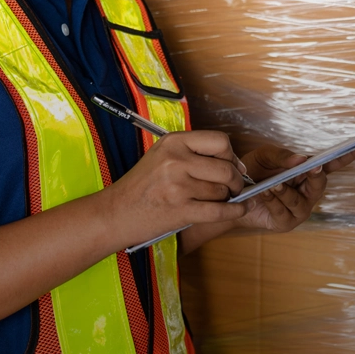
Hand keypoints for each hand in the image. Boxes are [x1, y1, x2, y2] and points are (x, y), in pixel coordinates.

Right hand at [105, 130, 249, 247]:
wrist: (117, 212)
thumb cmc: (141, 185)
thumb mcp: (162, 155)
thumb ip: (193, 153)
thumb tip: (232, 162)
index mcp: (173, 143)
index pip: (219, 141)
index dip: (231, 155)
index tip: (233, 165)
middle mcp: (176, 161)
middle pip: (226, 168)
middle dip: (235, 180)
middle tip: (233, 187)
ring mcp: (178, 186)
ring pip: (222, 191)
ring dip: (227, 198)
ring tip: (217, 199)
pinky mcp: (180, 211)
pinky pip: (219, 211)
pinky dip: (233, 212)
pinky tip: (237, 210)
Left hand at [231, 144, 354, 232]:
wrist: (230, 192)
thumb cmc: (252, 171)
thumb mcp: (265, 156)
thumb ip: (282, 156)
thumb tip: (302, 158)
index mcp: (307, 173)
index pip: (332, 164)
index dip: (348, 156)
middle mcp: (307, 192)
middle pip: (320, 185)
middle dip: (316, 176)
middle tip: (312, 167)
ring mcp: (299, 209)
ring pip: (300, 202)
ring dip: (286, 192)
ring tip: (272, 184)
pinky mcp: (285, 223)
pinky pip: (284, 213)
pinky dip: (273, 202)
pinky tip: (262, 193)